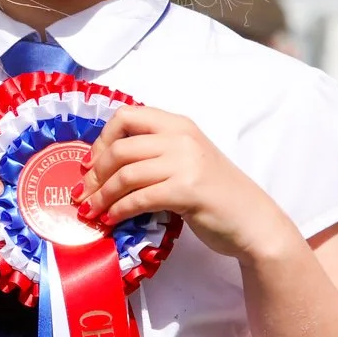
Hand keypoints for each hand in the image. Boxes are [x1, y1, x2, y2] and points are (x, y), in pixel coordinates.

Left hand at [76, 105, 298, 263]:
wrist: (253, 221)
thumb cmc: (215, 194)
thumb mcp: (185, 160)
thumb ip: (154, 154)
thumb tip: (103, 165)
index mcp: (178, 124)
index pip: (126, 115)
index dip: (101, 140)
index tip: (89, 164)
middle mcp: (181, 137)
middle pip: (119, 148)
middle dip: (94, 174)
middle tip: (84, 195)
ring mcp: (186, 162)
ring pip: (125, 174)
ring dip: (101, 196)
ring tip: (91, 211)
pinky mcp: (187, 190)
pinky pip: (139, 198)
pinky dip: (119, 210)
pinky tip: (112, 220)